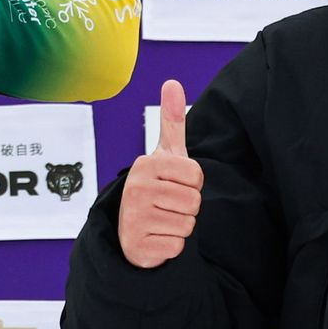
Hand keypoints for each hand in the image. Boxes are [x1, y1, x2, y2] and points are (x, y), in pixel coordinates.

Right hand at [118, 79, 205, 268]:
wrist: (131, 230)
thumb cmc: (155, 187)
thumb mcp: (165, 154)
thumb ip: (172, 120)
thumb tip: (172, 82)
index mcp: (145, 164)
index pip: (196, 175)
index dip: (192, 184)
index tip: (174, 184)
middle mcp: (136, 188)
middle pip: (194, 201)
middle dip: (187, 207)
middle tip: (167, 205)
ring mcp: (134, 218)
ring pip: (188, 224)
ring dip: (180, 226)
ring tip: (162, 220)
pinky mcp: (138, 245)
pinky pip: (178, 246)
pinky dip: (172, 246)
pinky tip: (156, 237)